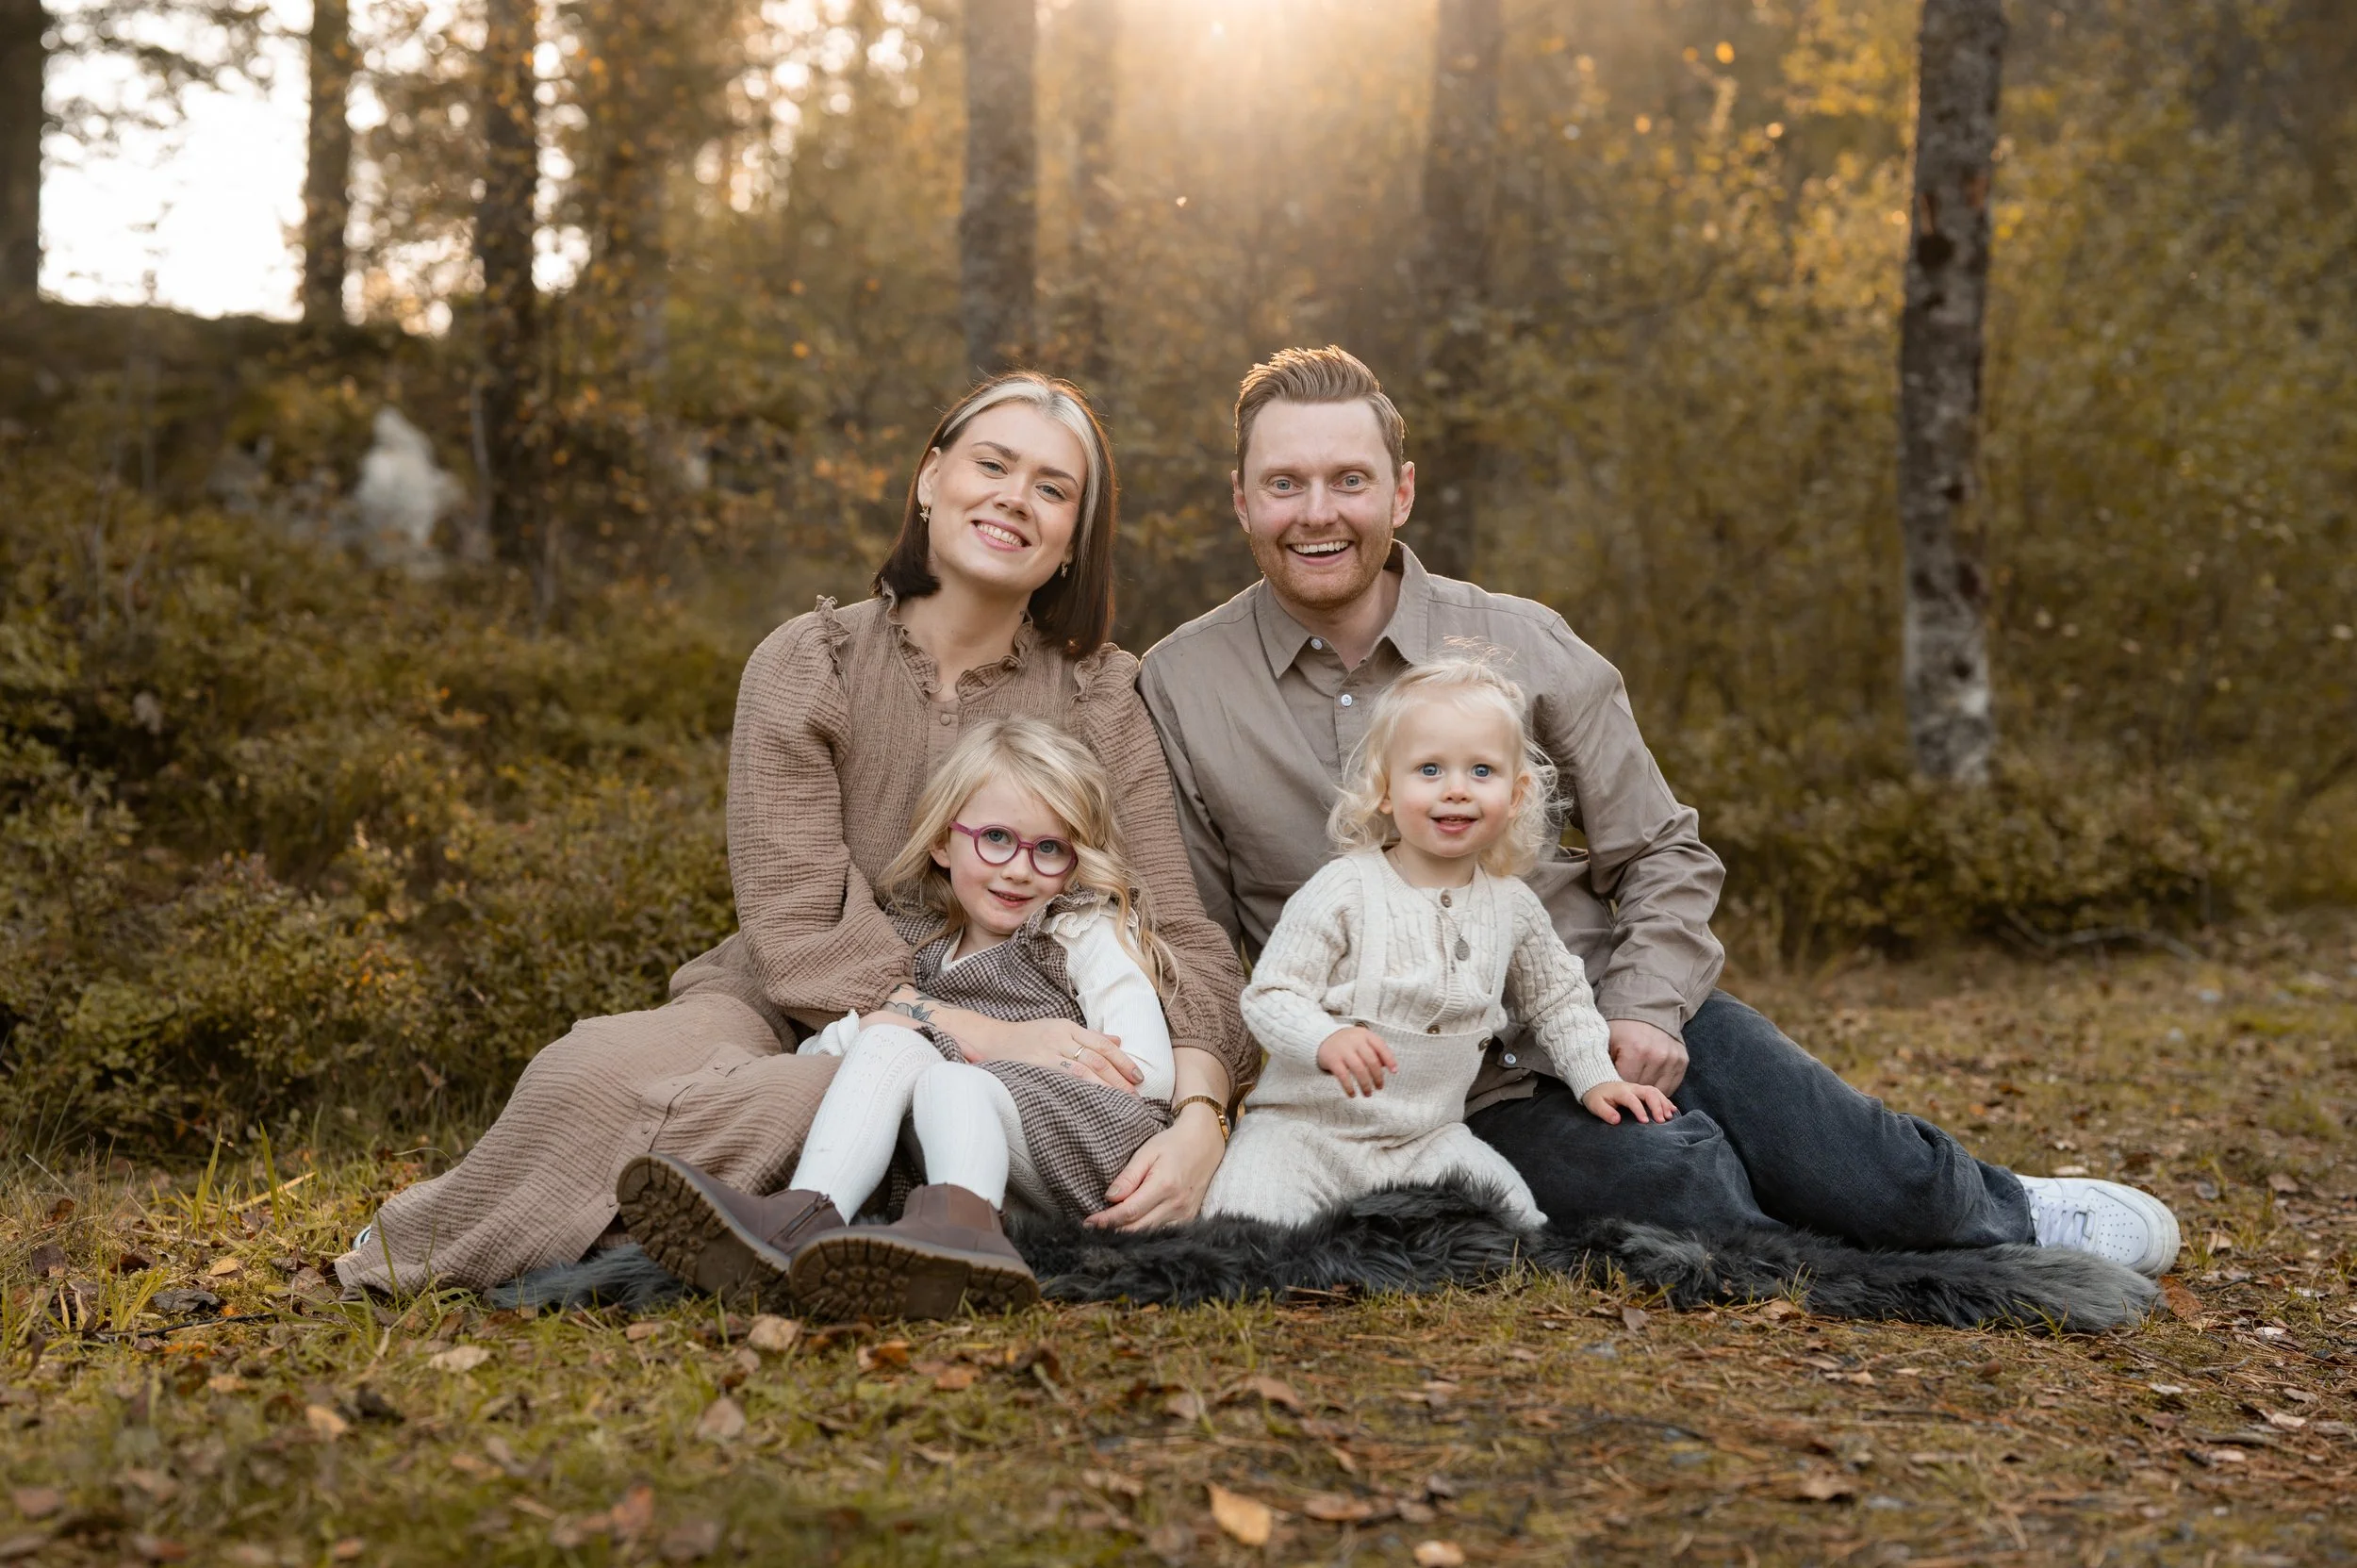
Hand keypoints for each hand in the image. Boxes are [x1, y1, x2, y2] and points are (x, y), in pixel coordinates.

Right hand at [953, 1012, 1142, 1095]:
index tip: (1138, 1078)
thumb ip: (1088, 1037)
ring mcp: (1046, 1053)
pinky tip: (1093, 1102)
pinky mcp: (1034, 1067)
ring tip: (1120, 1102)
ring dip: (1105, 1087)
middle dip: (1119, 1079)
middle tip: (1135, 1097)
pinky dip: (1081, 1090)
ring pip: (1083, 1070)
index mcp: (1067, 1028)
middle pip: (1097, 1059)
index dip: (1123, 1061)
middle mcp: (1059, 1038)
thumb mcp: (1058, 1029)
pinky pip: (1062, 1080)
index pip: (1102, 1045)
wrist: (990, 1039)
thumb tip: (1119, 1042)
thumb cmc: (1027, 1037)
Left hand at [1087, 1105, 1227, 1229]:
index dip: (1107, 1220)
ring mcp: (1186, 1214)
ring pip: (1151, 1235)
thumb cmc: (1173, 1144)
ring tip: (1108, 1231)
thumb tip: (1109, 1198)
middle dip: (1113, 1231)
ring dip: (1129, 1236)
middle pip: (1138, 1229)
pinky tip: (1132, 1229)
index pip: (1129, 1212)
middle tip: (1092, 1230)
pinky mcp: (1190, 1218)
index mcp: (1164, 1186)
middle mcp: (1176, 1204)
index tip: (1089, 1222)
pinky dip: (1146, 1234)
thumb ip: (1129, 1177)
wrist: (1205, 1142)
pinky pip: (1164, 1233)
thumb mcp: (1147, 1152)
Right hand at [1316, 1025, 1397, 1096]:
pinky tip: (1352, 1094)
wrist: (1322, 1038)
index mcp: (1365, 1035)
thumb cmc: (1349, 1042)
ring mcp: (1343, 1050)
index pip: (1381, 1046)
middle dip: (1377, 1076)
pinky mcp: (1332, 1060)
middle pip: (1371, 1060)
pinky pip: (1343, 1076)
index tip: (1394, 1072)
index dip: (1389, 1059)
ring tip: (1368, 1093)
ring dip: (1365, 1084)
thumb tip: (1388, 1066)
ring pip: (1359, 1069)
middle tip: (1379, 1087)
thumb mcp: (1363, 1041)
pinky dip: (1349, 1087)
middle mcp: (1355, 1041)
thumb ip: (1376, 1051)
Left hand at [1579, 1078, 1678, 1124]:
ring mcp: (1639, 1089)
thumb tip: (1617, 1120)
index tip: (1645, 1122)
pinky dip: (1666, 1101)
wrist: (1598, 1085)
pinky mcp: (1643, 1092)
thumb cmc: (1597, 1098)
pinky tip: (1673, 1110)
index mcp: (1621, 1091)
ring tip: (1669, 1116)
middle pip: (1649, 1092)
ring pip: (1655, 1092)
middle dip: (1657, 1106)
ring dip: (1664, 1103)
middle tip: (1661, 1121)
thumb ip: (1605, 1112)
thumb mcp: (1595, 1105)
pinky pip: (1657, 1093)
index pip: (1632, 1099)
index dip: (1639, 1110)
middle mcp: (1632, 1088)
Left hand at [1607, 1018, 1687, 1095]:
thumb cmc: (1623, 1028)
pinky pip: (1672, 1086)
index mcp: (1635, 1051)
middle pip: (1643, 1088)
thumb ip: (1606, 1065)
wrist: (1648, 1011)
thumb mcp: (1607, 1042)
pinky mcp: (1682, 1061)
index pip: (1627, 1084)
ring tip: (1640, 1085)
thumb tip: (1605, 1088)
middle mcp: (1657, 1056)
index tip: (1615, 1085)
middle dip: (1634, 1091)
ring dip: (1649, 1090)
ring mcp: (1672, 1059)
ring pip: (1659, 1090)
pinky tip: (1652, 1081)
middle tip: (1627, 1087)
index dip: (1620, 1087)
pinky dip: (1662, 1087)